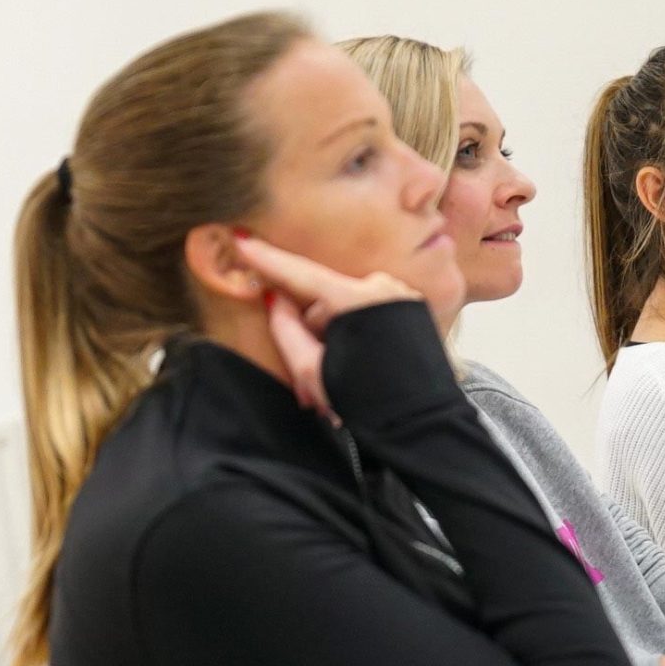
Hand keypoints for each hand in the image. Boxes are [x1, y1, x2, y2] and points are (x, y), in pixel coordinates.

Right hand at [233, 233, 420, 417]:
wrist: (423, 426)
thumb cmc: (367, 403)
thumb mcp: (313, 371)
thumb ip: (286, 329)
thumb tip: (274, 299)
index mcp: (356, 298)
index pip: (300, 274)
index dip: (266, 259)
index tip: (241, 240)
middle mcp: (381, 286)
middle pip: (324, 302)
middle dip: (310, 337)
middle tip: (307, 384)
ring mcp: (401, 295)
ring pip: (346, 309)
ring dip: (333, 341)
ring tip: (334, 385)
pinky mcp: (412, 308)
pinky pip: (370, 313)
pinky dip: (356, 337)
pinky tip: (356, 368)